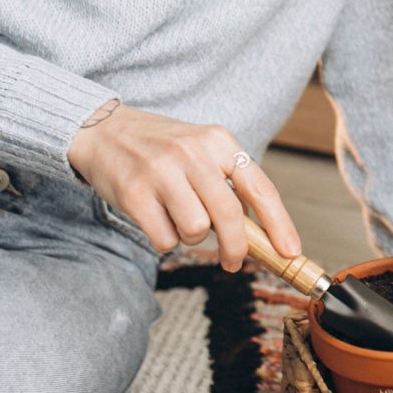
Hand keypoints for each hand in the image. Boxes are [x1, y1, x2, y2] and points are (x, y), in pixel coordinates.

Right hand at [66, 103, 301, 270]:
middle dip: (236, 247)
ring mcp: (161, 172)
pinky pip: (165, 239)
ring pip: (196, 230)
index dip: (279, 223)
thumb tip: (261, 232)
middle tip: (232, 262)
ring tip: (178, 219)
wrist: (103, 131)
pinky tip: (157, 220)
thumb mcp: (202, 150)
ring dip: (191, 237)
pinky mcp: (134, 194)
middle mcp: (192, 152)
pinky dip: (165, 240)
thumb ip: (229, 183)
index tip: (289, 250)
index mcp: (218, 141)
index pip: (259, 186)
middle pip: (229, 215)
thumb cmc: (161, 148)